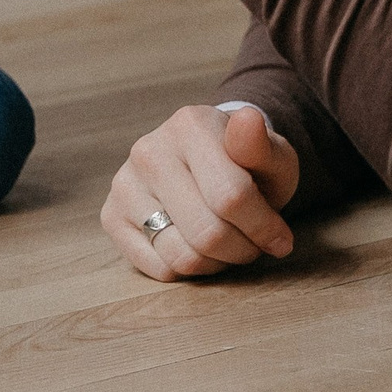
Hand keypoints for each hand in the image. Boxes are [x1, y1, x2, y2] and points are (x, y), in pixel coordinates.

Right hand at [104, 104, 301, 280]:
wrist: (209, 164)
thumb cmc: (247, 166)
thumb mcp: (271, 156)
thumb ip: (263, 146)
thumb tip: (249, 120)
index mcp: (190, 125)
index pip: (232, 197)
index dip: (264, 228)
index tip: (281, 238)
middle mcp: (148, 150)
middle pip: (207, 233)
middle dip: (242, 249)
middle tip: (254, 243)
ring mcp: (124, 183)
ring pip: (182, 256)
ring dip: (217, 263)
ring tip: (229, 245)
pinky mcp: (111, 216)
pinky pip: (159, 269)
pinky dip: (188, 270)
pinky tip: (199, 247)